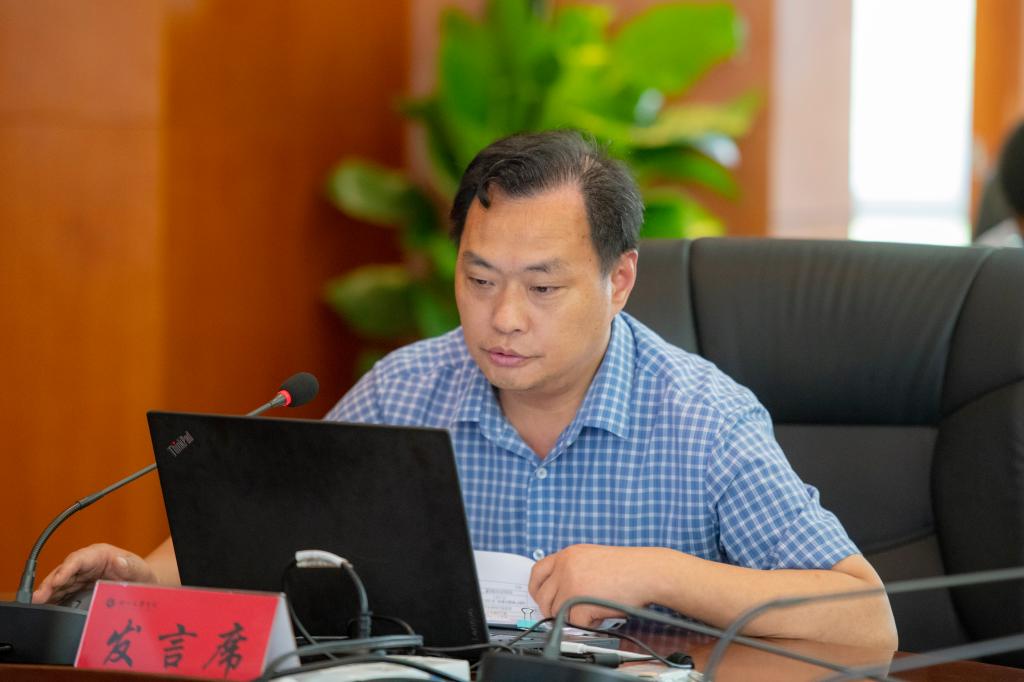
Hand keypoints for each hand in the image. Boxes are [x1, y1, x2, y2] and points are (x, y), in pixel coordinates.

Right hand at [33, 543, 156, 604]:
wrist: (143, 587)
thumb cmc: (141, 575)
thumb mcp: (140, 570)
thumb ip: (131, 566)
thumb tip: (119, 561)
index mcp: (99, 554)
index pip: (78, 559)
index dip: (66, 570)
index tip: (56, 580)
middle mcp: (87, 564)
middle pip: (63, 572)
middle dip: (50, 584)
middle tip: (38, 598)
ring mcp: (81, 577)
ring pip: (60, 584)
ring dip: (48, 594)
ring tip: (37, 606)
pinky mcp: (79, 590)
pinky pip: (63, 594)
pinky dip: (54, 601)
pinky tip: (46, 610)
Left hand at [528, 544, 670, 626]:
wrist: (647, 572)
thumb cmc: (628, 568)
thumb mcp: (593, 558)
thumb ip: (573, 570)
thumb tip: (559, 593)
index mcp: (568, 555)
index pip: (537, 572)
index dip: (536, 589)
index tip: (540, 598)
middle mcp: (565, 567)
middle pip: (543, 597)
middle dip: (554, 610)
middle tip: (569, 613)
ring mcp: (570, 585)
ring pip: (557, 613)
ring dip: (573, 616)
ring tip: (594, 609)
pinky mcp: (578, 603)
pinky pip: (574, 623)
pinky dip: (588, 624)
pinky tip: (602, 614)